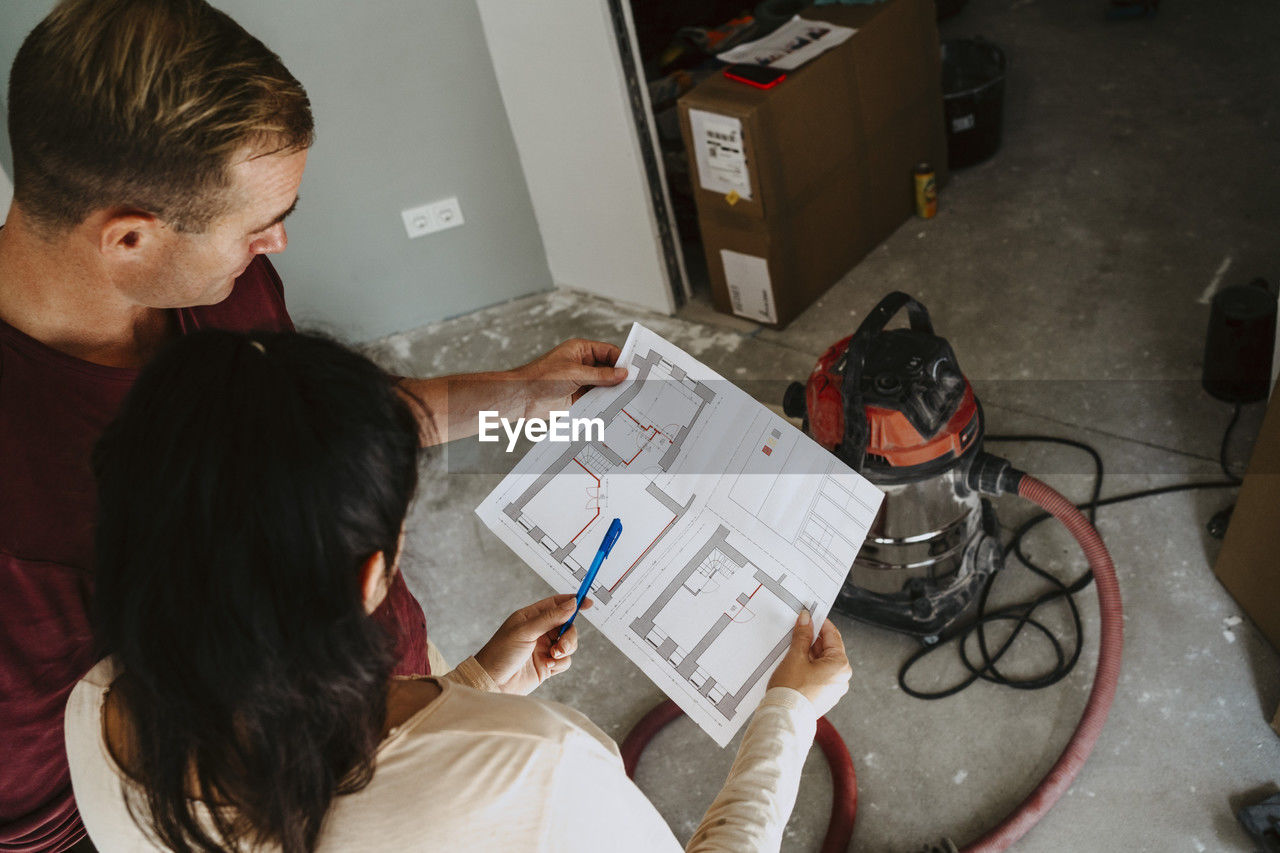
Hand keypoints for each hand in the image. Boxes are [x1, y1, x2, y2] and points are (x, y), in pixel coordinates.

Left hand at [473, 594, 592, 694]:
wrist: (492, 682)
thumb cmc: (500, 653)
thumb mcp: (525, 631)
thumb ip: (550, 617)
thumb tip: (572, 604)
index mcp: (531, 617)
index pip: (556, 604)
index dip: (572, 602)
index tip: (588, 603)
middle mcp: (539, 631)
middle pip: (567, 626)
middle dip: (569, 635)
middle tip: (561, 645)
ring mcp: (543, 649)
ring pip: (568, 644)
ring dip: (566, 649)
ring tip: (553, 656)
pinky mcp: (547, 666)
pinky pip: (565, 661)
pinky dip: (560, 663)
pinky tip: (547, 666)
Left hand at [513, 339, 626, 417]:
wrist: (521, 398)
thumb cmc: (541, 378)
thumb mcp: (575, 373)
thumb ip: (600, 375)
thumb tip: (622, 373)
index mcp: (581, 350)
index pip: (608, 352)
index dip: (622, 360)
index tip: (636, 370)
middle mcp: (582, 364)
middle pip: (608, 369)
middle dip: (619, 377)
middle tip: (636, 386)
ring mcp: (580, 381)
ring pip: (603, 385)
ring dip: (612, 392)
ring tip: (628, 399)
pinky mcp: (577, 397)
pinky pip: (595, 398)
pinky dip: (604, 402)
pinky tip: (614, 408)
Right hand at [767, 611, 851, 716]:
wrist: (784, 718)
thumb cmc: (792, 690)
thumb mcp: (796, 656)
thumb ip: (802, 635)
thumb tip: (806, 620)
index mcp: (840, 666)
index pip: (833, 636)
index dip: (820, 623)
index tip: (810, 615)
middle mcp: (841, 678)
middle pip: (828, 650)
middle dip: (812, 639)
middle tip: (798, 629)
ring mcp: (833, 689)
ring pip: (822, 663)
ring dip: (809, 653)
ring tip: (792, 648)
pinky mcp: (824, 697)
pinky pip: (819, 675)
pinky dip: (808, 667)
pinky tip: (795, 664)